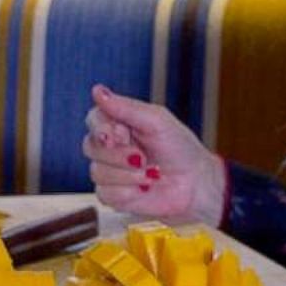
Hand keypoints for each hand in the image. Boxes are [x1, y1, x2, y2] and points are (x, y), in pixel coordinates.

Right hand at [81, 84, 226, 225]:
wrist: (195, 184)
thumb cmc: (180, 149)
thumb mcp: (156, 121)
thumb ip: (125, 107)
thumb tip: (97, 91)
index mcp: (119, 123)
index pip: (93, 119)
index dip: (103, 128)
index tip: (122, 134)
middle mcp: (111, 146)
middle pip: (90, 146)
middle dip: (119, 154)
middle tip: (142, 156)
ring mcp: (110, 171)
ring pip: (97, 172)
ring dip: (129, 174)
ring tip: (151, 173)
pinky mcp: (113, 195)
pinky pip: (105, 193)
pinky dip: (129, 191)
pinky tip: (145, 187)